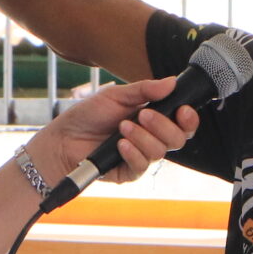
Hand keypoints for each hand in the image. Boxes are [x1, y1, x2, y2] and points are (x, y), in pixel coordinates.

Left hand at [32, 78, 201, 187]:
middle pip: (178, 140)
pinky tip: (120, 144)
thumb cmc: (89, 115)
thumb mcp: (117, 96)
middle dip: (163, 126)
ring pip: (160, 152)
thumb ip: (145, 90)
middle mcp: (151, 139)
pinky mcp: (129, 172)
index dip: (188, 119)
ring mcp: (141, 156)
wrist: (64, 138)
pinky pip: (142, 166)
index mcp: (153, 120)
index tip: (182, 110)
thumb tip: (172, 82)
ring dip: (142, 137)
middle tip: (142, 115)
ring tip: (122, 127)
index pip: (182, 124)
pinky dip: (133, 152)